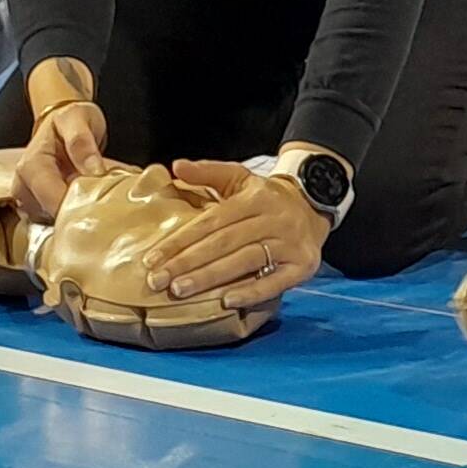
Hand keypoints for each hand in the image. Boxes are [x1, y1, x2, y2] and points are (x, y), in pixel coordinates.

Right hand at [16, 93, 107, 218]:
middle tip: (105, 209)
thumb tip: (92, 171)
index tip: (102, 210)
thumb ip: (82, 143)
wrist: (61, 119)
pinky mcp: (37, 207)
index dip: (76, 209)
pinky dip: (73, 215)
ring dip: (76, 217)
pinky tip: (87, 204)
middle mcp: (23, 186)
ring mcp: (28, 199)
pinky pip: (55, 220)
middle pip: (52, 216)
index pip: (52, 200)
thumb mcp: (78, 119)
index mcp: (31, 167)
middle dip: (78, 215)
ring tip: (97, 202)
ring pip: (53, 222)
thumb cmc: (70, 119)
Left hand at [138, 157, 329, 306]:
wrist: (314, 207)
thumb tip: (175, 166)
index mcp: (255, 197)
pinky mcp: (303, 265)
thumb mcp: (240, 178)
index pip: (211, 221)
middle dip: (188, 263)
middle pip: (224, 242)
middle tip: (158, 281)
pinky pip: (276, 281)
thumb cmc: (265, 198)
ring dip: (211, 278)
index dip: (180, 240)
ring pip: (245, 261)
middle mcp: (274, 219)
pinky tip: (226, 301)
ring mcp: (290, 243)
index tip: (152, 259)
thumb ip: (208, 172)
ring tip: (180, 290)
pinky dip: (251, 292)